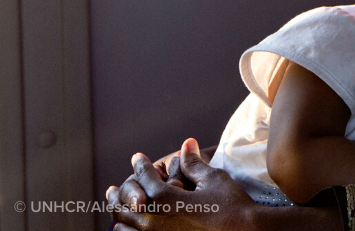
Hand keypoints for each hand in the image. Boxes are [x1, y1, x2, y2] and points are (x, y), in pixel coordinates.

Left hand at [107, 138, 255, 229]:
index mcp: (164, 199)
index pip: (144, 176)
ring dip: (119, 216)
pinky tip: (130, 229)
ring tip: (118, 210)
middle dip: (118, 193)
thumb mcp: (213, 179)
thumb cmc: (231, 206)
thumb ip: (193, 164)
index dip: (141, 164)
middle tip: (113, 188)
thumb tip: (186, 143)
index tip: (138, 158)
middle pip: (123, 205)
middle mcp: (152, 221)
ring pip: (122, 228)